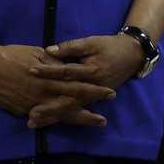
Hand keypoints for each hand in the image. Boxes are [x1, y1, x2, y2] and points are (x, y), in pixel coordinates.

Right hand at [0, 44, 114, 127]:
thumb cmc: (12, 55)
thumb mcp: (38, 54)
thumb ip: (56, 63)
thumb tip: (70, 68)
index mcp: (49, 79)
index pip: (77, 87)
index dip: (94, 91)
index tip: (109, 94)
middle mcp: (43, 95)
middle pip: (71, 107)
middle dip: (88, 113)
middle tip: (104, 120)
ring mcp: (31, 106)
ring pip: (58, 116)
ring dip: (75, 120)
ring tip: (91, 123)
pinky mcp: (21, 111)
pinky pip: (41, 118)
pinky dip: (54, 122)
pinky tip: (64, 124)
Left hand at [25, 34, 147, 128]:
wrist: (132, 55)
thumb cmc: (110, 46)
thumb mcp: (92, 42)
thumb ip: (71, 47)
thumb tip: (49, 50)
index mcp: (91, 71)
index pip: (66, 72)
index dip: (48, 70)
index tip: (30, 70)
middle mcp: (92, 87)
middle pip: (67, 98)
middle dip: (49, 106)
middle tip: (30, 112)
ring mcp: (93, 96)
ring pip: (71, 108)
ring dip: (53, 116)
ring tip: (35, 121)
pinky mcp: (93, 99)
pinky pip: (76, 110)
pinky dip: (62, 116)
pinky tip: (48, 121)